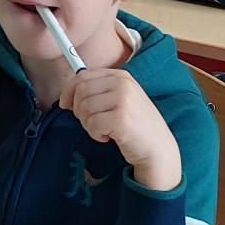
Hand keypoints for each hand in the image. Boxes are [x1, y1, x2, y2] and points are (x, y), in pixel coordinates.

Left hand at [61, 68, 182, 191]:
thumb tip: (66, 95)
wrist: (158, 149)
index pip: (83, 75)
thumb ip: (98, 92)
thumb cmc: (136, 126)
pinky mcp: (121, 118)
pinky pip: (92, 124)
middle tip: (92, 122)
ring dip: (88, 124)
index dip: (69, 90)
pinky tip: (109, 137)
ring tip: (104, 130)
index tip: (66, 104)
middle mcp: (122, 83)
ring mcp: (123, 99)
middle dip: (78, 110)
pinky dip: (95, 134)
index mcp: (121, 76)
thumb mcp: (120, 100)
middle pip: (80, 90)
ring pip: (84, 108)